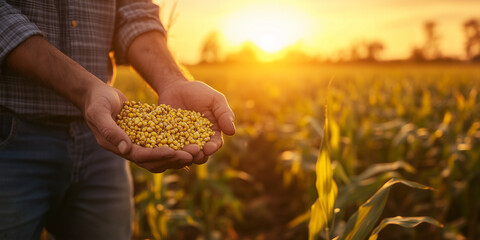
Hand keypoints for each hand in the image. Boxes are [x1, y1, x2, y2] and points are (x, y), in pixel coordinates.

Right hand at [83, 83, 198, 172]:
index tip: (174, 152)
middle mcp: (127, 149)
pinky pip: (161, 143)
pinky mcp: (143, 135)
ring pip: (160, 156)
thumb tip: (126, 149)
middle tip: (192, 154)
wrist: (96, 94)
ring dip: (177, 155)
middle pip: (154, 161)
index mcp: (116, 147)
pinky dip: (175, 144)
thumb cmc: (96, 101)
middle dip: (173, 159)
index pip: (140, 156)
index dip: (157, 155)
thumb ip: (110, 131)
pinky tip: (190, 140)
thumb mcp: (99, 113)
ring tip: (195, 150)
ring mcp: (136, 143)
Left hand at [157, 80, 235, 163]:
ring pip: (185, 154)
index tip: (208, 148)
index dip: (212, 148)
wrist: (175, 87)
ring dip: (184, 156)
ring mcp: (183, 141)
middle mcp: (198, 140)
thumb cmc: (199, 92)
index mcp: (213, 133)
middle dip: (198, 155)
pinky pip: (169, 148)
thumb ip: (224, 114)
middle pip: (201, 153)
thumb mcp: (215, 100)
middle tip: (194, 154)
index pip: (215, 144)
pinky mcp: (168, 140)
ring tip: (181, 154)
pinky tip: (167, 150)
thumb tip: (232, 131)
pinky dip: (169, 151)